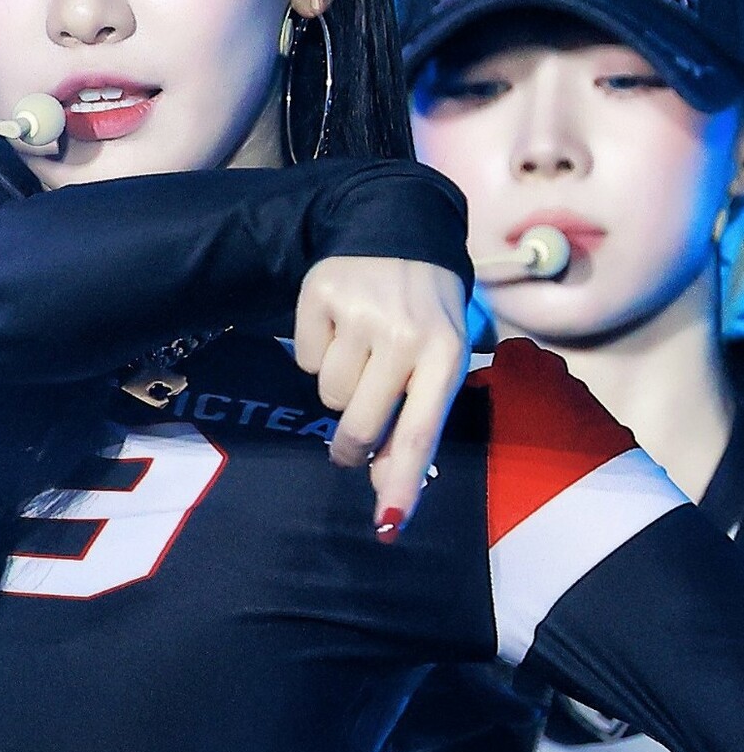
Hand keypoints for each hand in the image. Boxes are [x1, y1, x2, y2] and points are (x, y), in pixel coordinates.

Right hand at [292, 258, 468, 533]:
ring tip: (360, 351)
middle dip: (351, 443)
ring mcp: (361, 312)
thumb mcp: (438, 358)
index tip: (387, 523)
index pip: (421, 433)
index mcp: (446, 355)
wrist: (399, 228)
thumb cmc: (425, 312)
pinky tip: (340, 326)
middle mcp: (405, 334)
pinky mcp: (323, 293)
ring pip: (328, 394)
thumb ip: (416, 419)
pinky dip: (317, 351)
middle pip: (361, 425)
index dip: (402, 482)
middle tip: (351, 439)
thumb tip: (382, 486)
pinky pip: (304, 358)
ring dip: (339, 385)